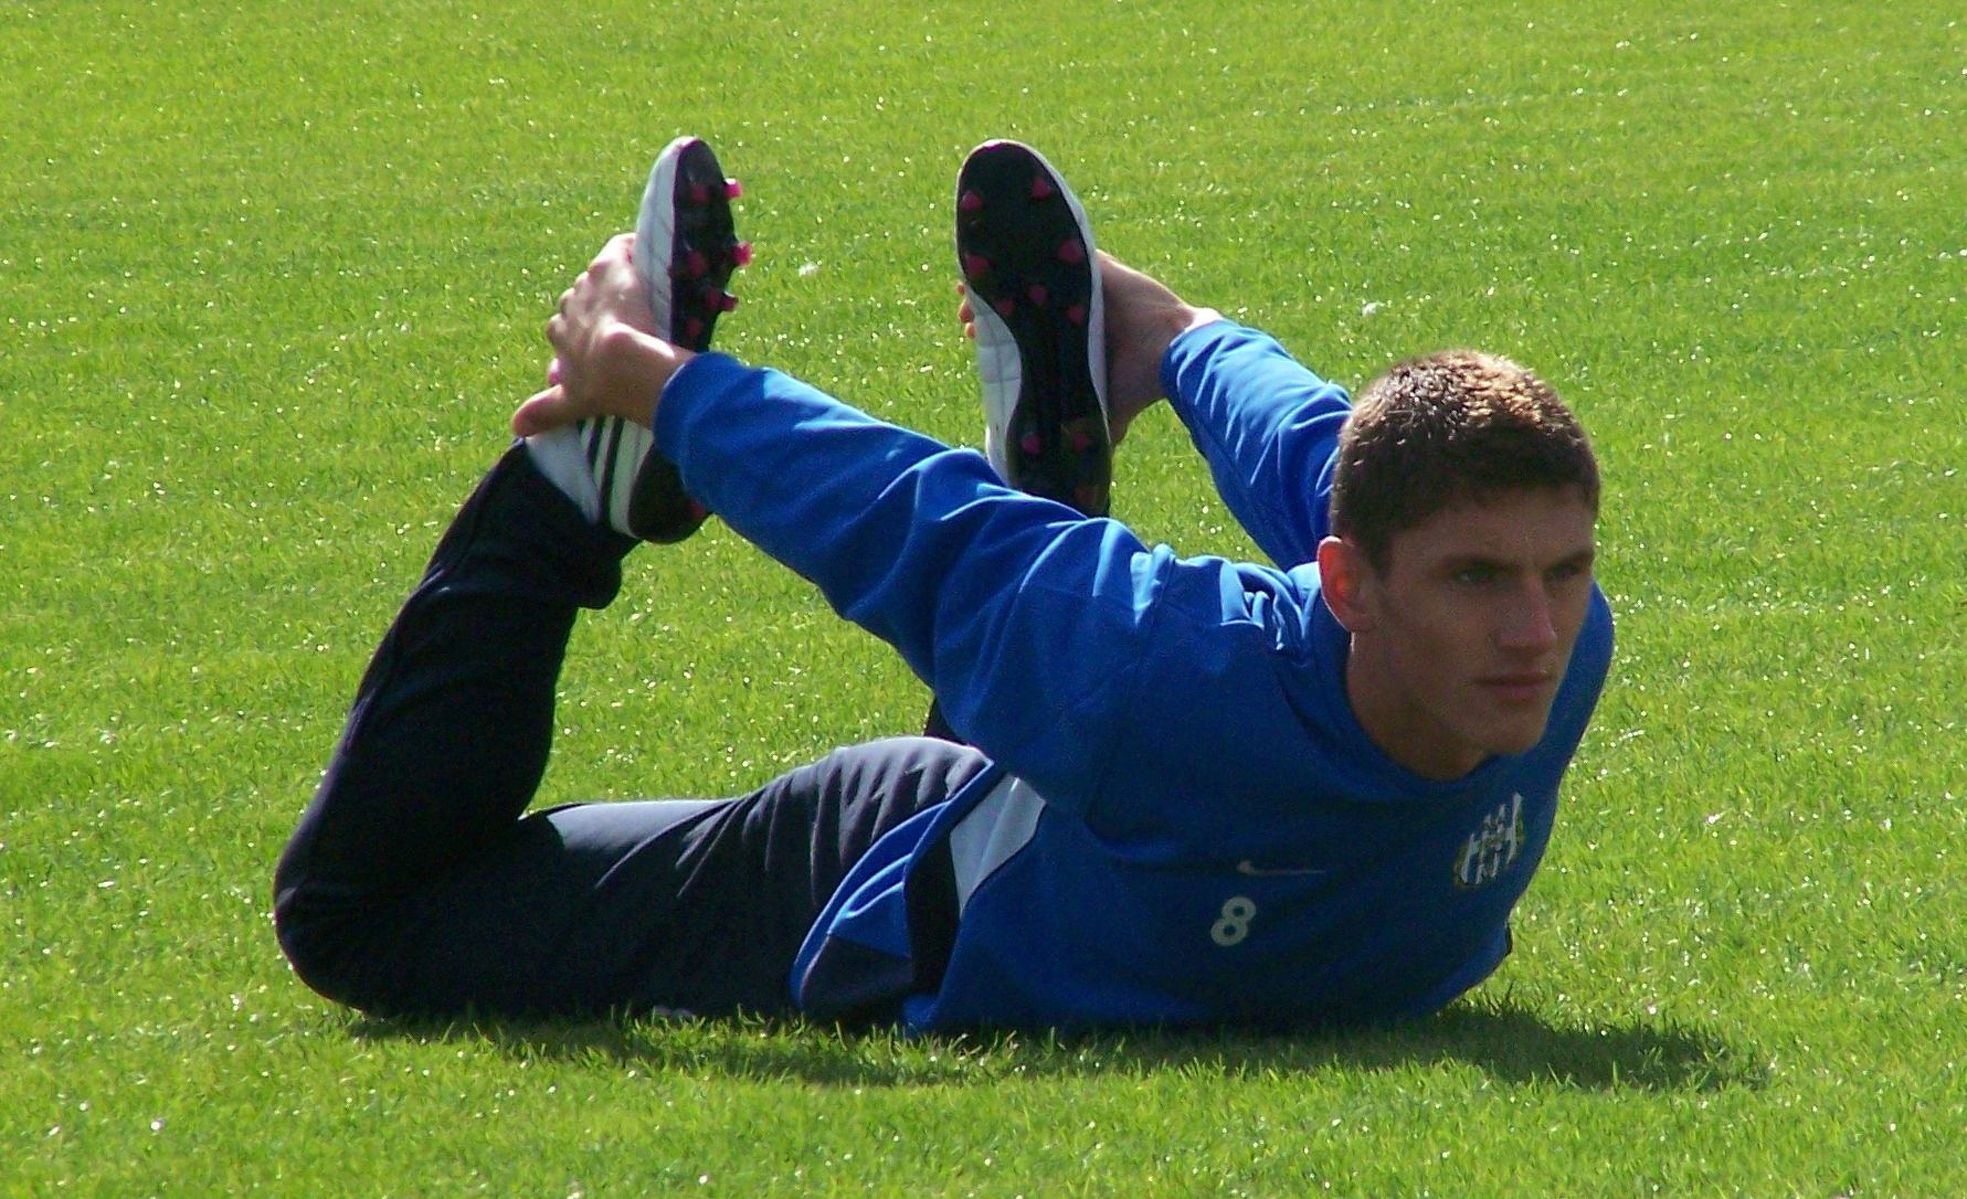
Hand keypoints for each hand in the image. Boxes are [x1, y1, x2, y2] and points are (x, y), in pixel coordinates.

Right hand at [511, 234, 694, 435]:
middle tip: (629, 322)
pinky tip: (647, 257)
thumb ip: (545, 411)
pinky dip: (631, 250)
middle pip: (582, 299)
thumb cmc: (601, 387)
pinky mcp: (609, 265)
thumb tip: (515, 427)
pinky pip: (620, 249)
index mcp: (557, 332)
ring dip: (619, 283)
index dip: (582, 333)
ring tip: (647, 298)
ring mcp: (588, 284)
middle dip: (600, 307)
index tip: (600, 344)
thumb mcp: (571, 403)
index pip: (564, 326)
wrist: (622, 365)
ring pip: (602, 278)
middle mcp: (567, 306)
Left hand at [955, 253, 1216, 445]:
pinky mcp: (1100, 267)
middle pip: (1023, 300)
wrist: (1173, 356)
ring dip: (1004, 277)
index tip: (972, 335)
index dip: (995, 329)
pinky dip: (1034, 248)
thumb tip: (1068, 479)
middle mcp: (1076, 310)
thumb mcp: (1104, 412)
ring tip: (970, 283)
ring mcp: (1087, 286)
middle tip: (966, 313)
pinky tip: (1005, 248)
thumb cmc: (1142, 385)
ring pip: (1035, 274)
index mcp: (1072, 339)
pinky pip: (1062, 249)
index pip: (1024, 330)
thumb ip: (1085, 433)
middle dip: (990, 304)